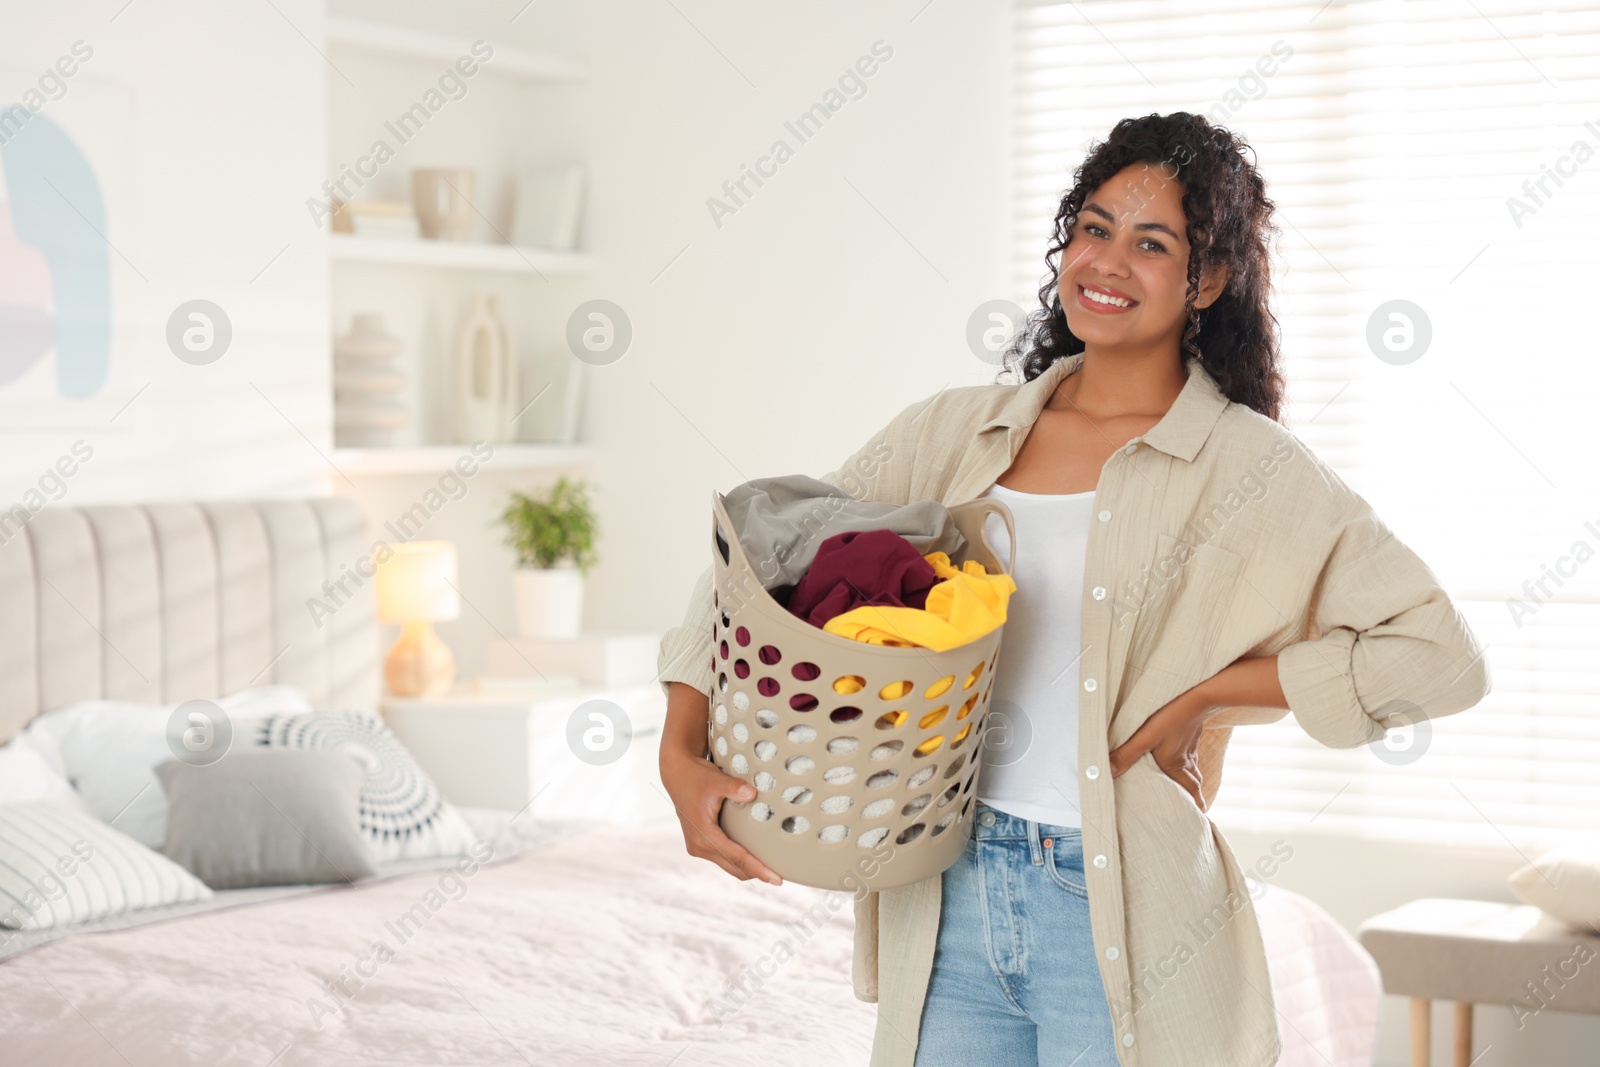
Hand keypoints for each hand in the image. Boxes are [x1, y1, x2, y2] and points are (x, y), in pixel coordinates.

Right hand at [660, 747, 783, 885]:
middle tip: (780, 876)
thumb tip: (753, 794)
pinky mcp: (700, 843)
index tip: (776, 879)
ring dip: (748, 867)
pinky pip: (724, 857)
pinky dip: (739, 859)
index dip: (759, 869)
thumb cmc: (695, 777)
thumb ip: (734, 788)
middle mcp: (699, 846)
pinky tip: (754, 853)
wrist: (677, 774)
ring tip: (771, 866)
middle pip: (735, 869)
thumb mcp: (715, 780)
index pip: (737, 858)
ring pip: (729, 865)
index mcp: (703, 836)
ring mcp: (698, 847)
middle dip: (757, 873)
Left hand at [1108, 690, 1210, 811]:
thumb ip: (1126, 754)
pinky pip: (1193, 752)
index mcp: (1175, 764)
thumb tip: (1109, 773)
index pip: (1188, 790)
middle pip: (1194, 782)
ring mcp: (1190, 744)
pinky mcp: (1192, 732)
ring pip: (1194, 768)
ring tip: (1192, 787)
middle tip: (1198, 808)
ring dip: (1194, 779)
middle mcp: (1185, 758)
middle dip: (1195, 796)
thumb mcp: (1145, 736)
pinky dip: (1191, 760)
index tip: (1200, 816)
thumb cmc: (1171, 716)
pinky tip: (1186, 754)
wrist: (1199, 694)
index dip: (1195, 804)